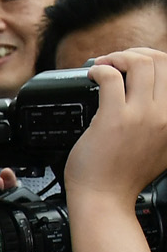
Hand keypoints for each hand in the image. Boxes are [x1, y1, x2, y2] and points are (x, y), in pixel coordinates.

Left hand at [66, 48, 166, 206]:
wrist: (105, 198)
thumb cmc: (125, 175)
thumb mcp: (161, 146)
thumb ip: (164, 121)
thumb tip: (156, 97)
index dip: (154, 60)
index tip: (137, 63)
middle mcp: (165, 114)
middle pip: (160, 61)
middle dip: (135, 53)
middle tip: (117, 61)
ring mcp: (141, 115)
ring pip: (139, 63)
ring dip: (118, 57)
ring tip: (104, 65)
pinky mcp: (114, 118)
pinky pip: (110, 77)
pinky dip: (99, 69)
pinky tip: (92, 75)